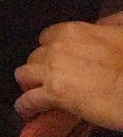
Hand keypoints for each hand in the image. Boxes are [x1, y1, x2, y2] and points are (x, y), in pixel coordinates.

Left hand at [15, 15, 122, 129]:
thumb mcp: (120, 32)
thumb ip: (107, 25)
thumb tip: (102, 25)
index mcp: (73, 31)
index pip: (46, 38)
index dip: (50, 50)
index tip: (56, 60)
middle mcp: (56, 47)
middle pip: (35, 57)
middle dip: (39, 68)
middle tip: (47, 80)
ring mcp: (52, 70)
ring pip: (24, 75)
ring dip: (28, 83)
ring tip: (33, 93)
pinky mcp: (54, 93)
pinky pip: (29, 100)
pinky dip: (26, 106)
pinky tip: (26, 111)